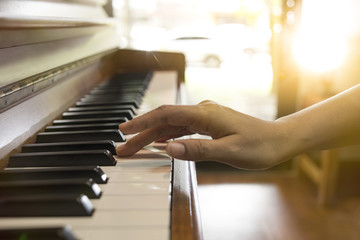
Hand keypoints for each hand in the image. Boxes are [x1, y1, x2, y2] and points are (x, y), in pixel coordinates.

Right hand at [116, 101, 288, 169]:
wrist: (278, 140)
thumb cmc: (259, 146)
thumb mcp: (229, 152)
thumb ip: (198, 149)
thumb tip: (169, 149)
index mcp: (205, 115)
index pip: (166, 115)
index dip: (142, 122)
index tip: (124, 130)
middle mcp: (202, 111)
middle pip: (165, 121)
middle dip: (142, 134)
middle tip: (123, 148)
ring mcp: (205, 116)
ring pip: (172, 125)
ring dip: (153, 136)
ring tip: (135, 147)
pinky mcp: (209, 123)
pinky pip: (182, 128)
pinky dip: (168, 135)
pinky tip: (160, 142)